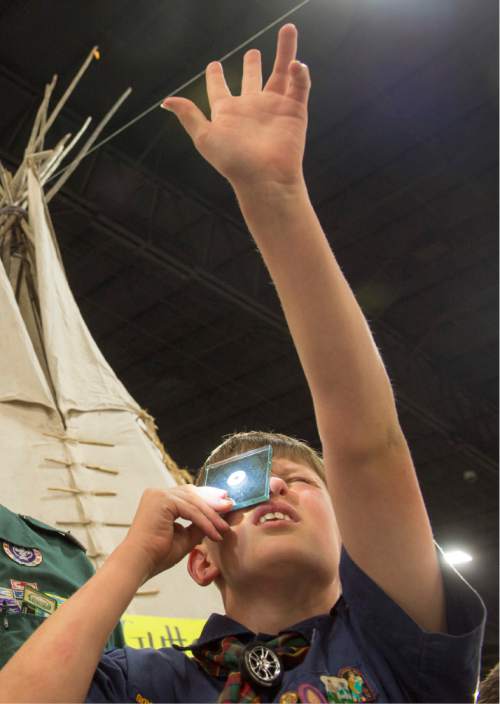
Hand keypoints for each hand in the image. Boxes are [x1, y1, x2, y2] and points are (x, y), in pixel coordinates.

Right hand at [123, 486, 232, 580]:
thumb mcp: (184, 537)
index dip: (207, 498)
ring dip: (212, 514)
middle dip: (213, 500)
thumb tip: (217, 519)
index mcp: (160, 500)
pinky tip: (215, 533)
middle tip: (230, 506)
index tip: (225, 503)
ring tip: (225, 526)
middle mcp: (157, 493)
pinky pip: (190, 510)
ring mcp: (158, 495)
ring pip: (194, 501)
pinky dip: (205, 521)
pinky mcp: (162, 500)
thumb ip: (198, 526)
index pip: (188, 494)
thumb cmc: (157, 555)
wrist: (138, 563)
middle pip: (192, 493)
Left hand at [162, 23, 309, 188]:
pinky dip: (300, 73)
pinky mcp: (295, 111)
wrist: (264, 177)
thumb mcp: (204, 137)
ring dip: (285, 51)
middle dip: (253, 65)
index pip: (220, 89)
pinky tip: (296, 62)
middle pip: (253, 78)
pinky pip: (299, 86)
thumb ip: (189, 115)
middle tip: (253, 52)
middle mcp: (252, 107)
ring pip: (281, 73)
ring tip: (287, 29)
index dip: (216, 76)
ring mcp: (274, 108)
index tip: (214, 65)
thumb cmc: (233, 161)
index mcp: (229, 112)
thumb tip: (166, 102)